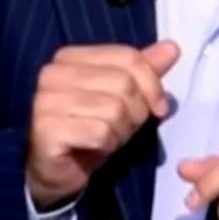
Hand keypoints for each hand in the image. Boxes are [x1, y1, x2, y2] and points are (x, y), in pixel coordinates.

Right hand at [25, 40, 179, 208]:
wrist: (57, 171)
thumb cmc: (89, 130)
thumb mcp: (122, 98)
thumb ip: (143, 71)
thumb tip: (172, 48)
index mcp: (70, 57)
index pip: (127, 57)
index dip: (152, 84)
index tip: (159, 108)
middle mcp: (53, 74)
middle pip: (124, 83)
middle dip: (137, 111)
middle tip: (126, 127)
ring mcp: (46, 101)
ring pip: (114, 109)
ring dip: (122, 130)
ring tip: (109, 137)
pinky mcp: (47, 129)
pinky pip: (100, 132)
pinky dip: (108, 144)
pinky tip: (97, 147)